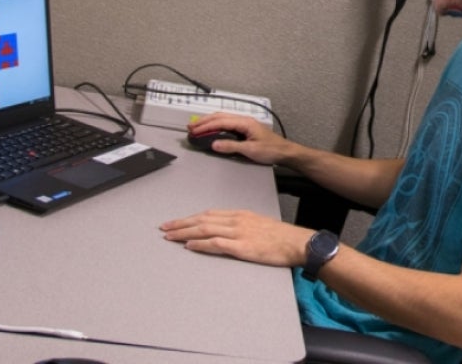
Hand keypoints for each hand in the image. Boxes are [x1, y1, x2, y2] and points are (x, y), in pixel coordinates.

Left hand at [160, 209, 310, 265]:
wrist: (296, 243)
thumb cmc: (280, 237)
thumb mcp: (258, 224)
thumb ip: (240, 226)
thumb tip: (224, 233)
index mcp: (240, 215)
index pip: (209, 214)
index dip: (190, 217)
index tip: (176, 222)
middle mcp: (237, 220)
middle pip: (202, 219)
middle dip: (181, 223)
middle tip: (165, 227)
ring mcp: (239, 233)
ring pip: (205, 229)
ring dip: (185, 233)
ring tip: (170, 237)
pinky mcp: (242, 247)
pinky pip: (216, 244)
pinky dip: (201, 244)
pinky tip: (190, 245)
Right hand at [187, 113, 288, 163]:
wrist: (285, 152)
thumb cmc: (271, 150)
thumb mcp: (250, 150)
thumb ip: (231, 146)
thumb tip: (214, 143)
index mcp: (245, 122)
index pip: (221, 121)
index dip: (206, 126)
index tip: (194, 131)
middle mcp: (244, 120)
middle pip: (220, 117)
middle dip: (204, 121)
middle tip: (191, 127)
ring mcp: (245, 124)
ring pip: (223, 119)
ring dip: (209, 122)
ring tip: (197, 127)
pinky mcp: (245, 130)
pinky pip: (227, 124)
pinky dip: (216, 126)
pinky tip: (211, 129)